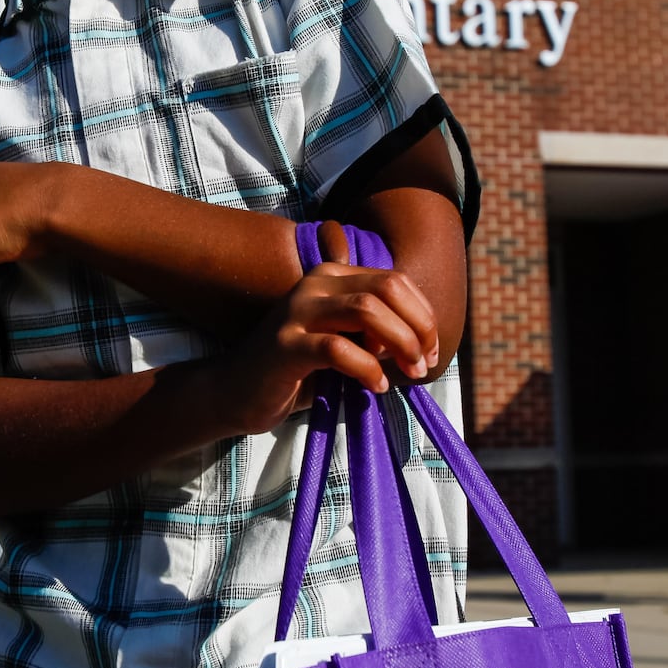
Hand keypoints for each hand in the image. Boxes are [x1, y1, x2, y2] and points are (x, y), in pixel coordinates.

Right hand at [208, 253, 439, 436]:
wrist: (235, 390)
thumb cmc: (297, 370)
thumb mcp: (342, 341)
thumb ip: (375, 332)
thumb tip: (421, 340)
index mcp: (331, 276)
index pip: (394, 281)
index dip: (423, 315)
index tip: (432, 351)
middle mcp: (315, 284)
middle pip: (386, 289)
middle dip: (417, 327)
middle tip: (424, 364)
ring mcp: (297, 312)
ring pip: (366, 310)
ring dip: (399, 343)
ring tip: (408, 373)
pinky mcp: (286, 345)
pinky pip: (338, 348)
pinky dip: (366, 368)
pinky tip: (375, 386)